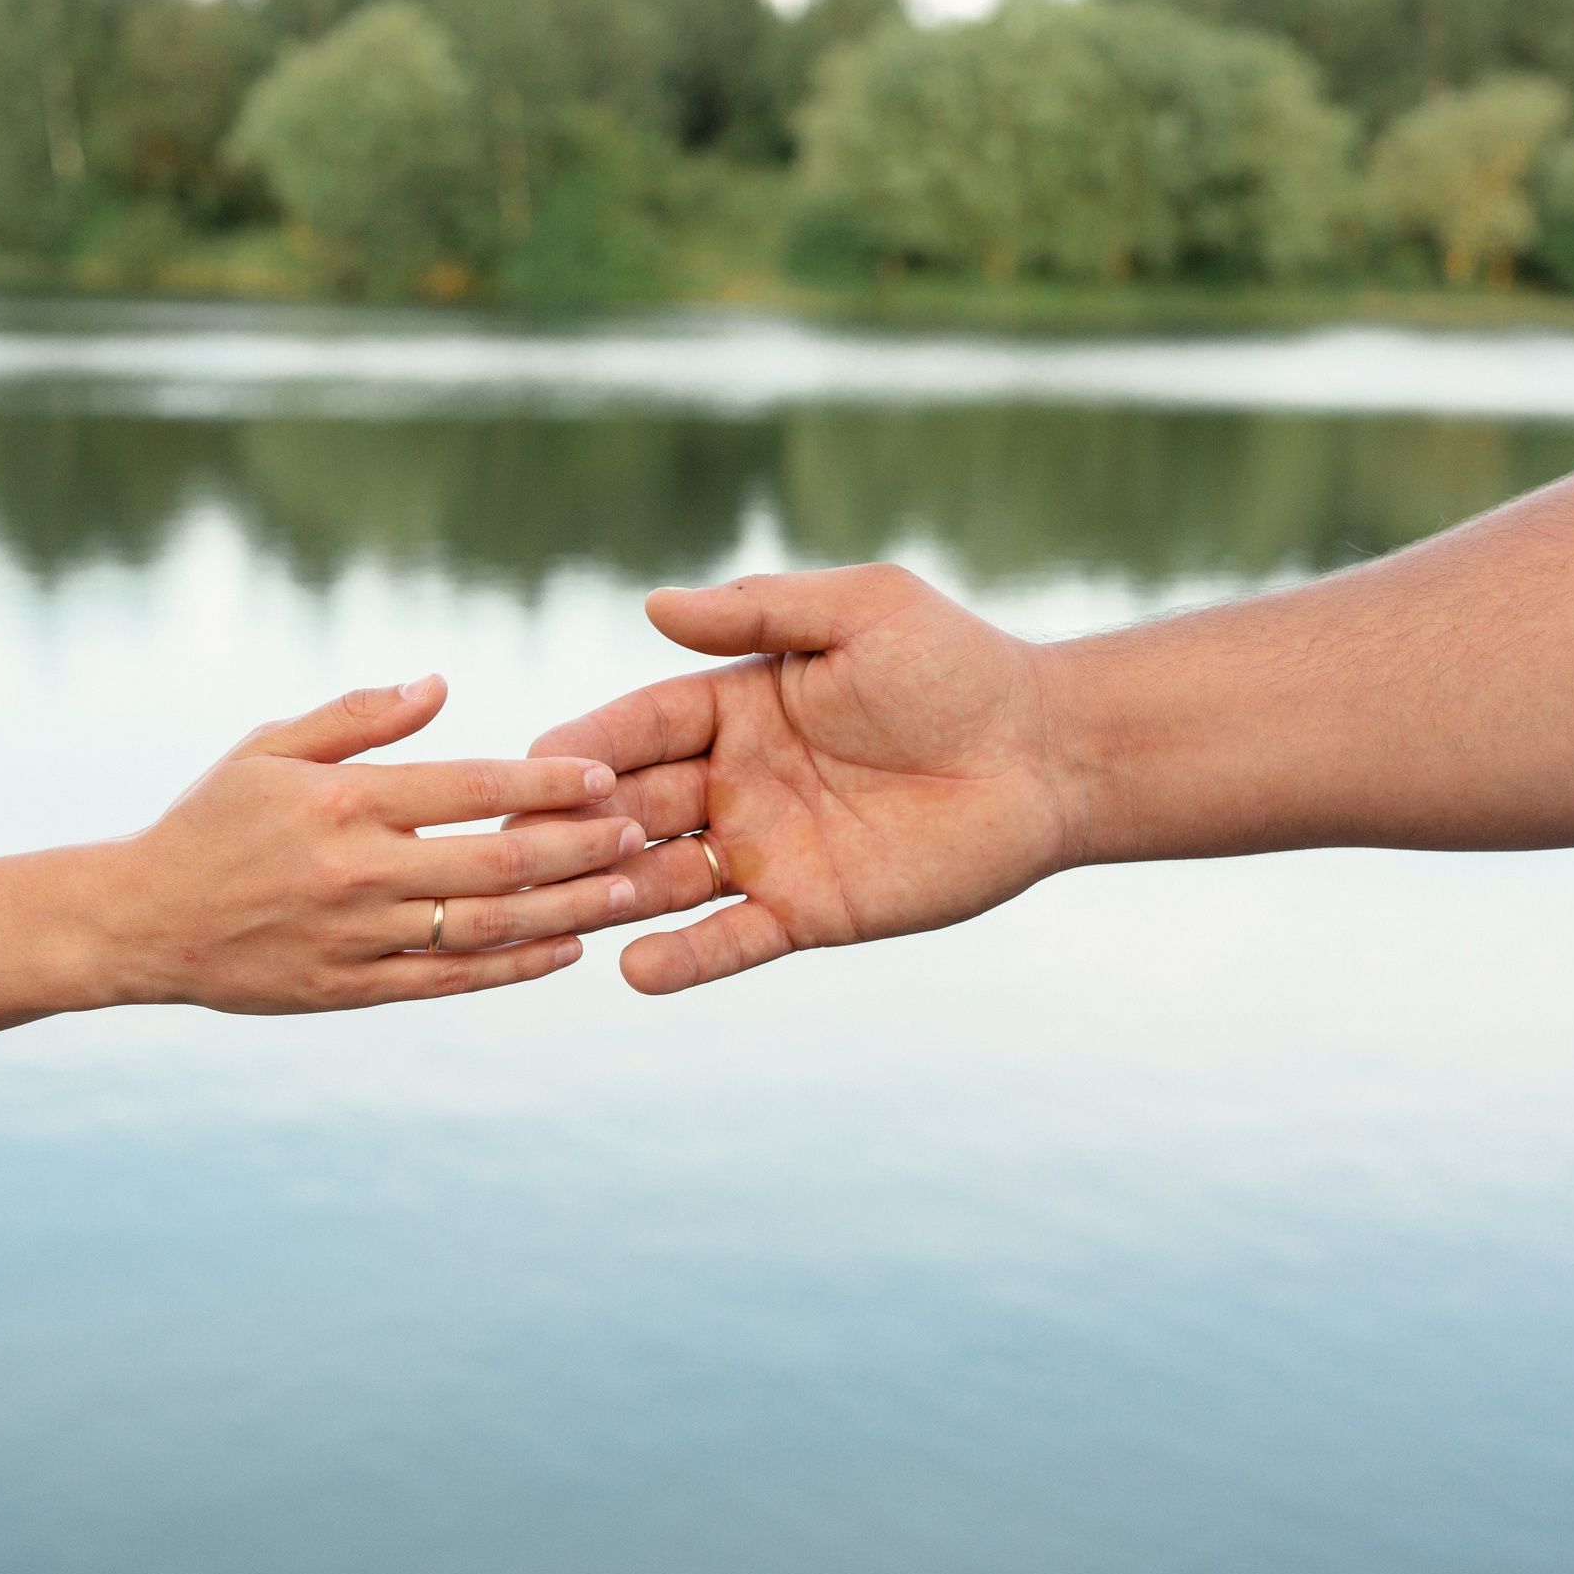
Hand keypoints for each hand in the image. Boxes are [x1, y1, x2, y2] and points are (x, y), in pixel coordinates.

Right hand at [100, 675, 645, 1012]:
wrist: (139, 922)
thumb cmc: (211, 820)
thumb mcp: (270, 747)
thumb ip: (359, 716)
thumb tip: (441, 681)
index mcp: (341, 801)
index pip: (467, 785)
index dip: (544, 779)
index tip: (603, 773)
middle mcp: (355, 872)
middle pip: (494, 859)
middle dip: (578, 846)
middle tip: (638, 831)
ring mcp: (355, 938)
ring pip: (484, 926)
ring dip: (565, 911)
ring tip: (628, 892)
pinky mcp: (350, 991)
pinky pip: (449, 981)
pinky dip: (513, 967)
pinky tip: (564, 951)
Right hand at [523, 566, 1076, 993]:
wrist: (1047, 755)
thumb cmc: (957, 667)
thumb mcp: (861, 613)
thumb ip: (761, 610)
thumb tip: (655, 604)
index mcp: (735, 706)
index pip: (638, 726)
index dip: (588, 745)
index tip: (534, 762)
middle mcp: (735, 781)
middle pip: (634, 805)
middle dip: (581, 825)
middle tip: (526, 845)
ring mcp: (766, 850)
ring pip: (666, 877)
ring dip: (617, 890)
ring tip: (578, 904)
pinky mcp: (806, 910)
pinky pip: (730, 939)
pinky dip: (682, 958)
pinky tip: (635, 970)